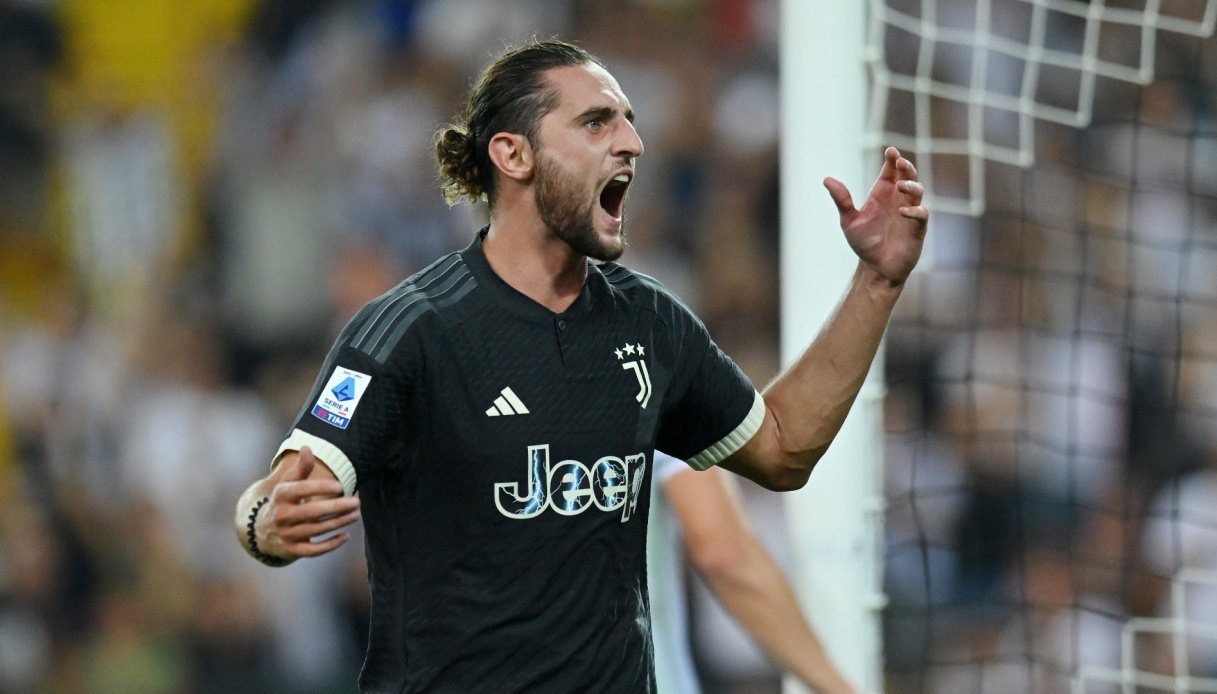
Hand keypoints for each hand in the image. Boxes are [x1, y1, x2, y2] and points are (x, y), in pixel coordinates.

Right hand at [255, 446, 360, 560]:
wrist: (262, 531)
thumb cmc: (284, 501)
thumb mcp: (289, 483)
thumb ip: (301, 467)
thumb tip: (307, 447)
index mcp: (281, 495)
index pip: (300, 490)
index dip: (320, 487)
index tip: (340, 486)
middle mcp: (281, 515)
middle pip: (311, 512)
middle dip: (336, 507)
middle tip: (357, 502)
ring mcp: (286, 534)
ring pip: (316, 530)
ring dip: (339, 522)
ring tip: (356, 514)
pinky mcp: (292, 550)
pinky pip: (313, 550)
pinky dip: (330, 545)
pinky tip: (346, 536)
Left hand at [823, 146, 928, 285]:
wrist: (875, 267)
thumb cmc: (863, 242)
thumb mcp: (849, 220)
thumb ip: (841, 200)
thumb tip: (827, 179)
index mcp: (882, 194)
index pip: (890, 171)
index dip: (892, 159)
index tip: (890, 151)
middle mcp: (897, 200)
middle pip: (908, 175)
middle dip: (906, 167)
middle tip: (900, 162)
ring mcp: (909, 213)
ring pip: (918, 191)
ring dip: (911, 186)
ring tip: (900, 186)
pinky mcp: (917, 228)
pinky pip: (922, 214)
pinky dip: (914, 211)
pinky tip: (902, 212)